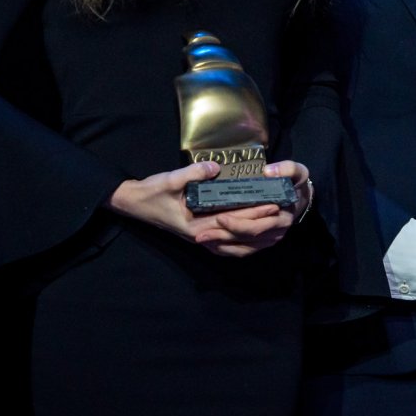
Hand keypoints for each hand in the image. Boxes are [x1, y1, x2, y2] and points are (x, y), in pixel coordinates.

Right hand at [107, 160, 309, 257]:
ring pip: (235, 247)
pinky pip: (226, 246)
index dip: (253, 214)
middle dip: (262, 226)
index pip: (232, 222)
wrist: (134, 203)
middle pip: (238, 237)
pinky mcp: (201, 234)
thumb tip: (214, 168)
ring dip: (257, 240)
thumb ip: (191, 174)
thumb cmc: (151, 193)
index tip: (272, 204)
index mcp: (196, 226)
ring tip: (277, 230)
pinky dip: (243, 244)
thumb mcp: (168, 180)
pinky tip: (256, 239)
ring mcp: (201, 238)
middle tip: (282, 214)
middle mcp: (201, 236)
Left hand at [193, 160, 311, 257]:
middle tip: (200, 234)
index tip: (220, 217)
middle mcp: (275, 233)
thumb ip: (287, 168)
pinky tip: (211, 244)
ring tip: (202, 239)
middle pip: (246, 239)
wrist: (300, 197)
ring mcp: (269, 240)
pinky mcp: (262, 244)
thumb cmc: (294, 182)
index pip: (256, 226)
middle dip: (222, 237)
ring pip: (242, 249)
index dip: (237, 224)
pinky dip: (226, 250)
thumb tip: (268, 172)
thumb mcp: (297, 171)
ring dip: (221, 246)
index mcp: (281, 217)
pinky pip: (243, 251)